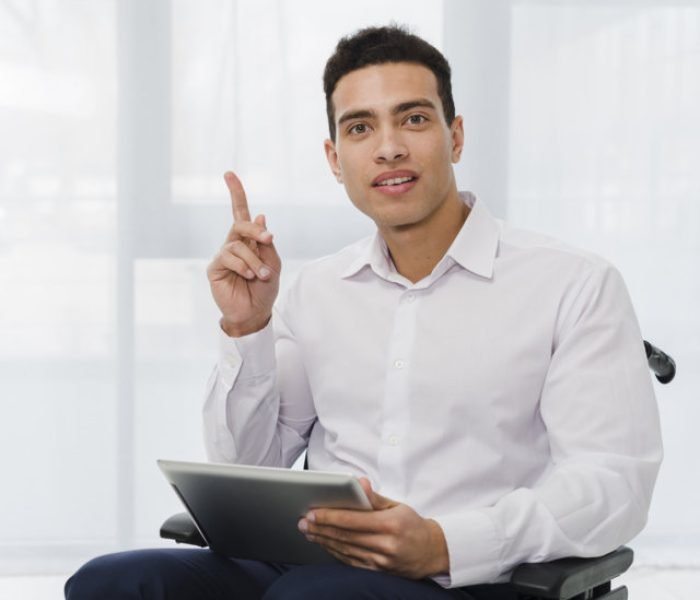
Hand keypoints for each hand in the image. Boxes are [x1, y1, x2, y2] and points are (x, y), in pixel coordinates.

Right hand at [206, 171, 280, 336]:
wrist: (254, 313)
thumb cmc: (265, 290)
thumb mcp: (273, 264)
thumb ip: (265, 243)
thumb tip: (260, 216)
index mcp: (249, 241)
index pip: (241, 213)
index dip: (236, 193)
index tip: (229, 174)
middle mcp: (234, 244)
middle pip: (241, 223)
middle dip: (255, 230)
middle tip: (268, 240)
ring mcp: (223, 255)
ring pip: (238, 245)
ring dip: (254, 261)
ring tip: (261, 276)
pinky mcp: (215, 268)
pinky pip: (228, 258)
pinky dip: (243, 266)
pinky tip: (249, 276)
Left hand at [298, 478, 448, 578]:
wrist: (431, 552)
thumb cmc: (412, 525)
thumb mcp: (397, 506)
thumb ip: (375, 497)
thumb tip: (359, 483)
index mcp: (389, 525)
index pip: (352, 520)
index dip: (329, 517)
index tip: (312, 512)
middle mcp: (384, 545)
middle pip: (344, 536)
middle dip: (320, 528)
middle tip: (303, 522)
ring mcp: (380, 561)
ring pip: (345, 550)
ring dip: (323, 540)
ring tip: (309, 532)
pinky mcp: (377, 570)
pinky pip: (351, 561)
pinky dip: (335, 553)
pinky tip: (325, 545)